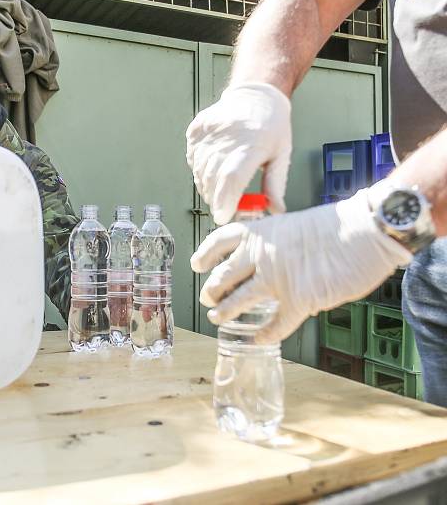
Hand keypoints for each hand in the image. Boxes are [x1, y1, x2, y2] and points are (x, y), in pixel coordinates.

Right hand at [186, 82, 292, 224]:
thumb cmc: (271, 125)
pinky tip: (211, 169)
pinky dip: (199, 171)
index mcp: (253, 143)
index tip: (223, 216)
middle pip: (213, 178)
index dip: (225, 200)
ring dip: (206, 187)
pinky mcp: (196, 130)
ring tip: (218, 189)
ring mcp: (209, 132)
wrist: (255, 94)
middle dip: (216, 199)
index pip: (232, 178)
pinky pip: (192, 160)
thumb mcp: (281, 155)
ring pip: (200, 171)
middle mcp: (228, 137)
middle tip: (223, 207)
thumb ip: (275, 185)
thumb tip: (275, 210)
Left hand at [189, 188, 411, 342]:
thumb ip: (276, 244)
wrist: (366, 230)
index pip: (220, 241)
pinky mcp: (298, 301)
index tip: (196, 264)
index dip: (205, 254)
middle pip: (223, 276)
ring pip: (238, 301)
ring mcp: (277, 280)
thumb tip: (268, 263)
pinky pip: (276, 324)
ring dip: (225, 312)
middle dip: (211, 290)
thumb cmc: (338, 225)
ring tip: (217, 318)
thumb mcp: (294, 224)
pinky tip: (258, 339)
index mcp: (261, 232)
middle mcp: (261, 256)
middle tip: (207, 298)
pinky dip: (265, 334)